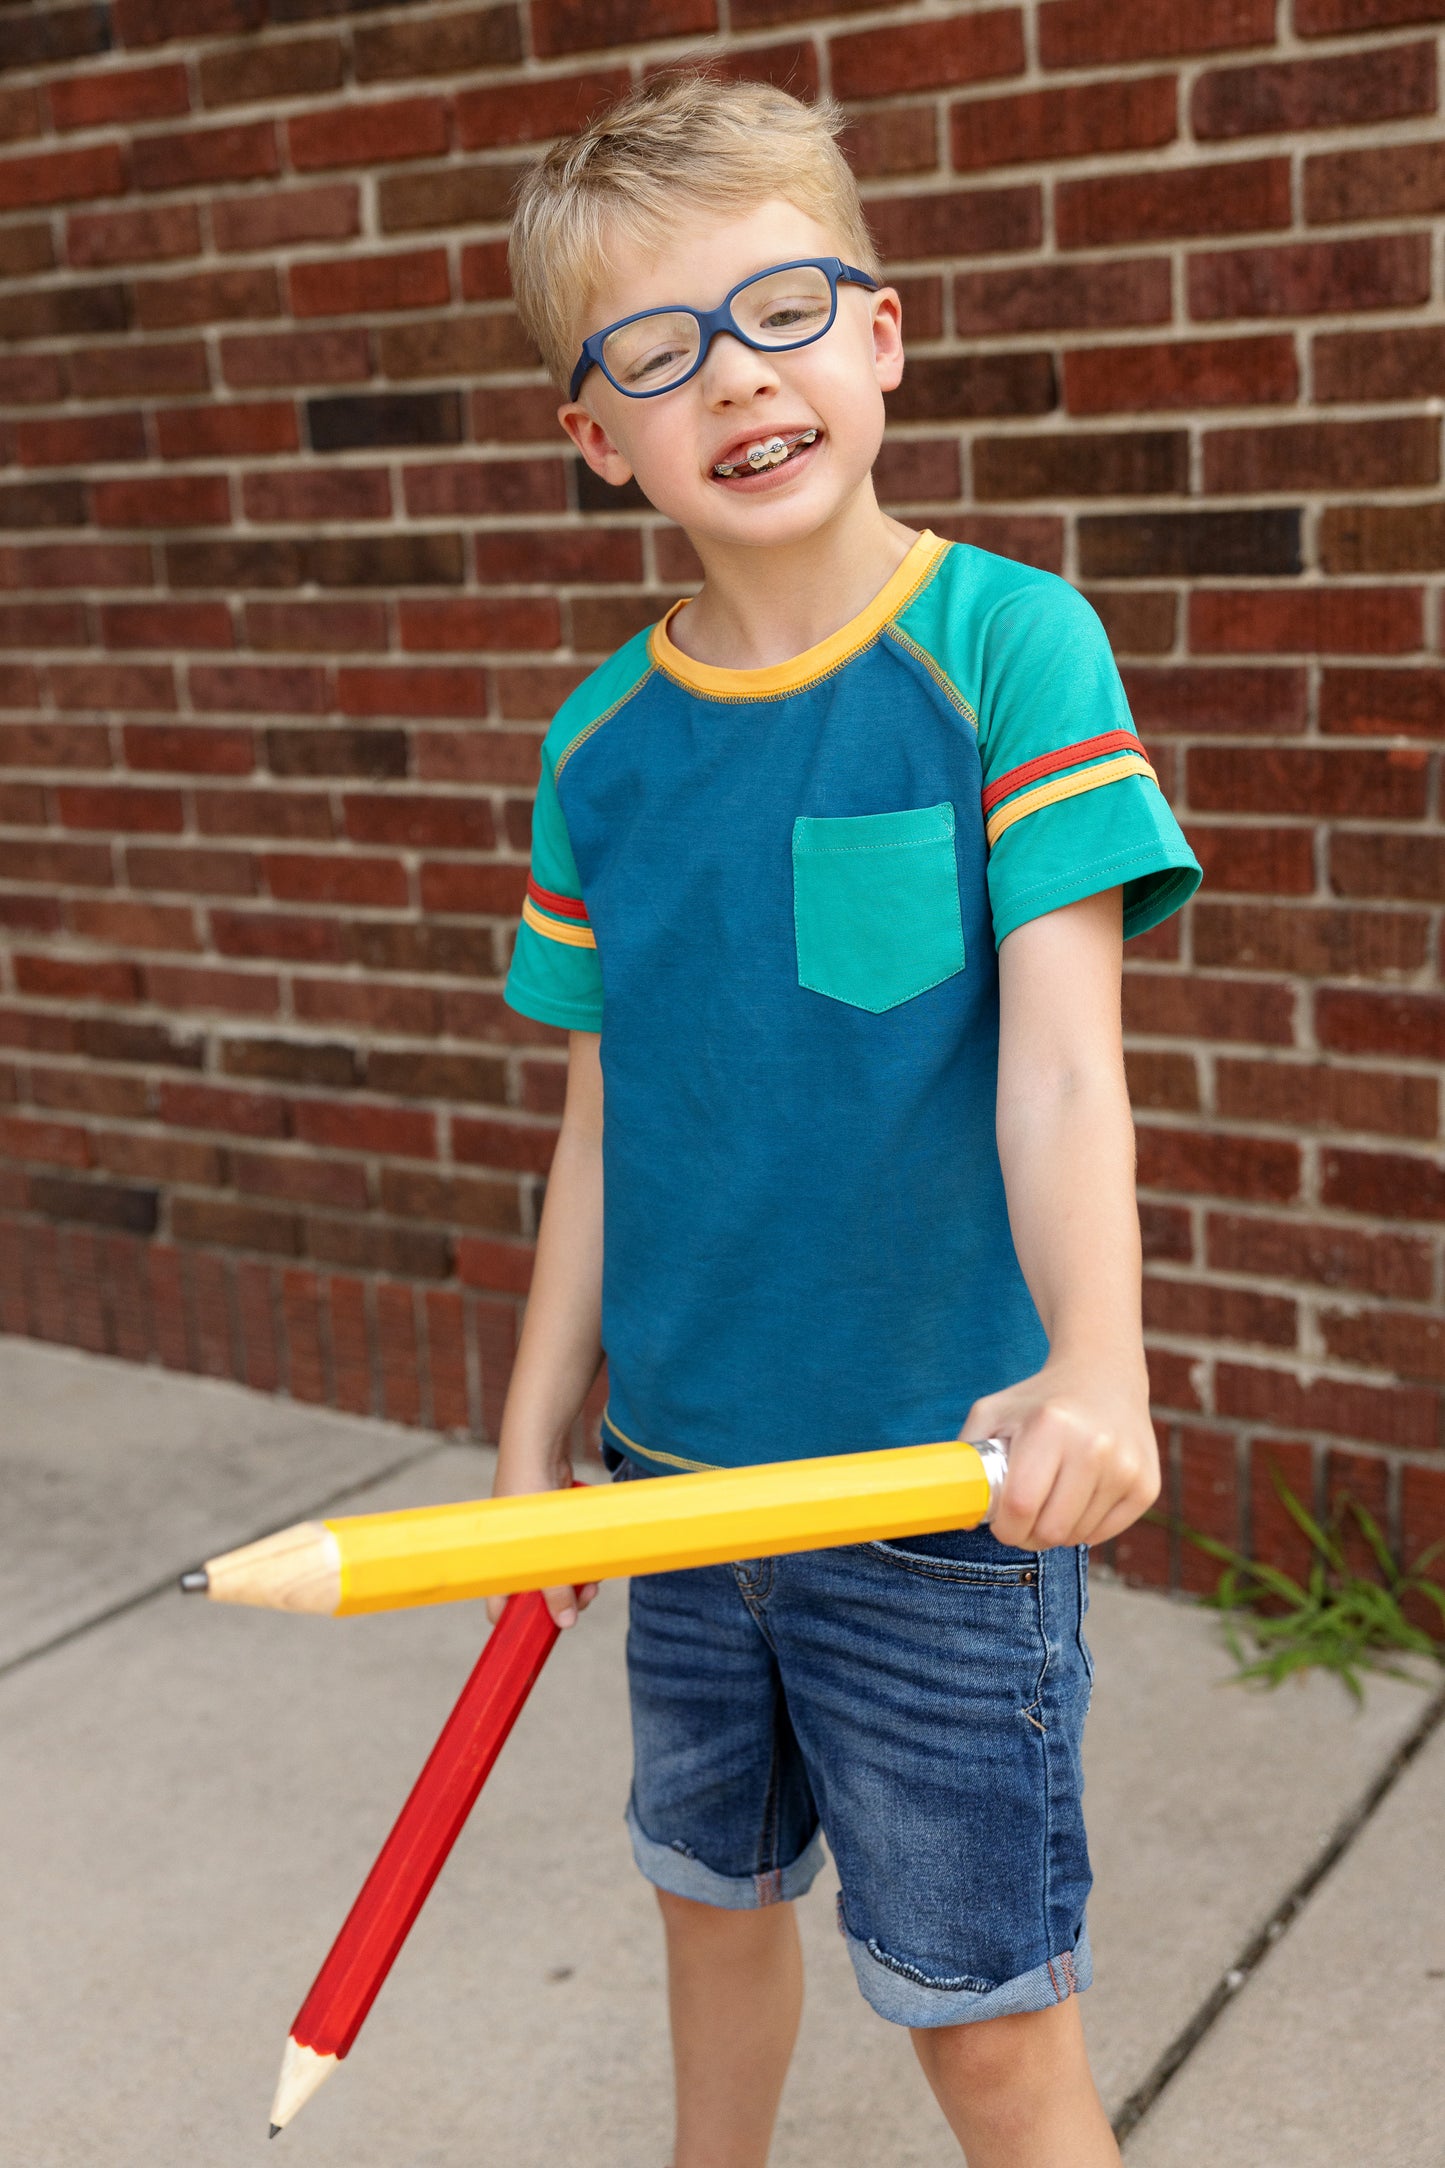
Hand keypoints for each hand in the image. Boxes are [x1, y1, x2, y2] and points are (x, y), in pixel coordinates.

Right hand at [485, 1440, 599, 1630]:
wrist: (537, 1447)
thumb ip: (554, 1589)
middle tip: (586, 1595)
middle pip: (538, 1591)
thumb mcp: (541, 1550)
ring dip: (578, 1575)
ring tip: (594, 1576)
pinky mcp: (551, 1525)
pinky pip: (567, 1548)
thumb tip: (566, 1623)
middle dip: (564, 1597)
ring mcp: (533, 1539)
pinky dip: (580, 1551)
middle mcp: (513, 1554)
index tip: (545, 1627)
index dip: (519, 1621)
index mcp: (498, 1564)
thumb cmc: (526, 1497)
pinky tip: (592, 1551)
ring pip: (557, 1570)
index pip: (499, 1606)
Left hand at [962, 1355, 1159, 1550]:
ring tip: (1052, 1497)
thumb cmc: (1039, 1400)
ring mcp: (1126, 1467)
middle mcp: (1095, 1446)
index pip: (1021, 1506)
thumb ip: (968, 1454)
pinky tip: (1079, 1496)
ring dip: (1057, 1529)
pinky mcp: (1146, 1486)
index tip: (1000, 1522)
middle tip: (1023, 1518)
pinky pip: (1103, 1534)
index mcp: (1051, 1426)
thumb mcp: (993, 1411)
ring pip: (1077, 1537)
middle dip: (1028, 1534)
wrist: (1103, 1377)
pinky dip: (1084, 1526)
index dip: (1004, 1527)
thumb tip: (960, 1512)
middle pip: (1051, 1530)